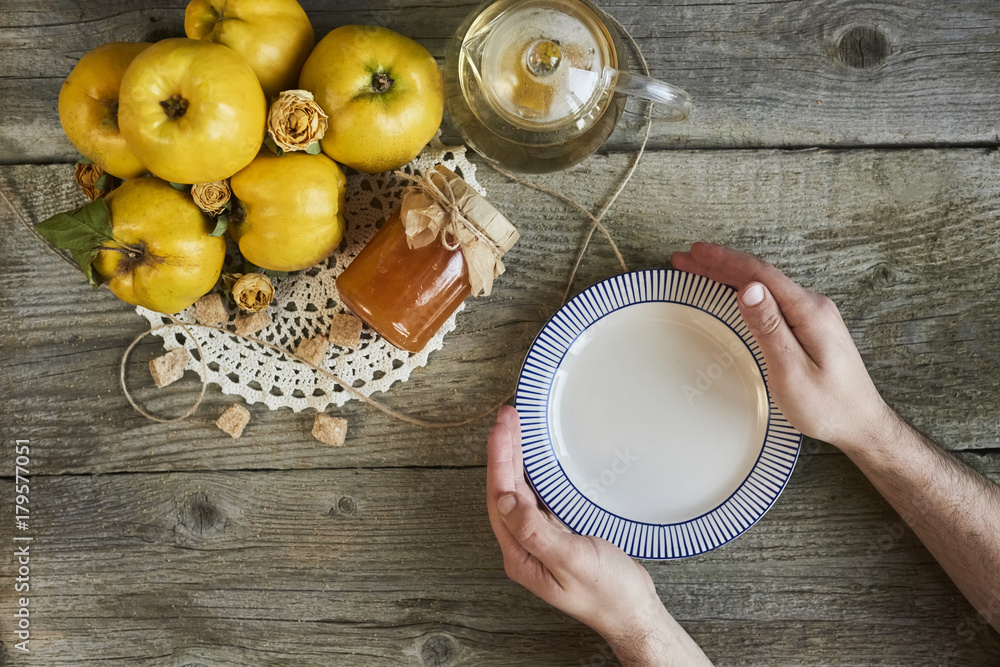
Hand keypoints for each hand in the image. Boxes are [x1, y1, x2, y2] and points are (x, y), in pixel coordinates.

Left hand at [487, 405, 711, 664]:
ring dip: (517, 458)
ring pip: (520, 491)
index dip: (499, 459)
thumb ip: (536, 532)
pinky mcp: (558, 535)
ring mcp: (540, 540)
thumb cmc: (608, 593)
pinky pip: (538, 497)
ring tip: (516, 427)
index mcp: (520, 554)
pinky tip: (537, 459)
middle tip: (508, 417)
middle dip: (505, 451)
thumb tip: (505, 501)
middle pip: (506, 489)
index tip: (503, 428)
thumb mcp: (572, 559)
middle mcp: (524, 546)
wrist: (633, 612)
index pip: (500, 497)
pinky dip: (535, 473)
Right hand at [671, 242, 894, 451]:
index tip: (695, 251)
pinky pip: (772, 300)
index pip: (760, 274)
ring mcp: (813, 315)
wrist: (861, 424)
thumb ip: (770, 327)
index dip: (724, 260)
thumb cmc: (827, 406)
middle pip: (760, 275)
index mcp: (809, 311)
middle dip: (720, 264)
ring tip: (700, 269)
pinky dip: (745, 292)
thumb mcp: (791, 370)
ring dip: (730, 275)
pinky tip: (732, 292)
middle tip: (686, 257)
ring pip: (764, 286)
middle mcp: (813, 306)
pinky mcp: (810, 327)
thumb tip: (748, 289)